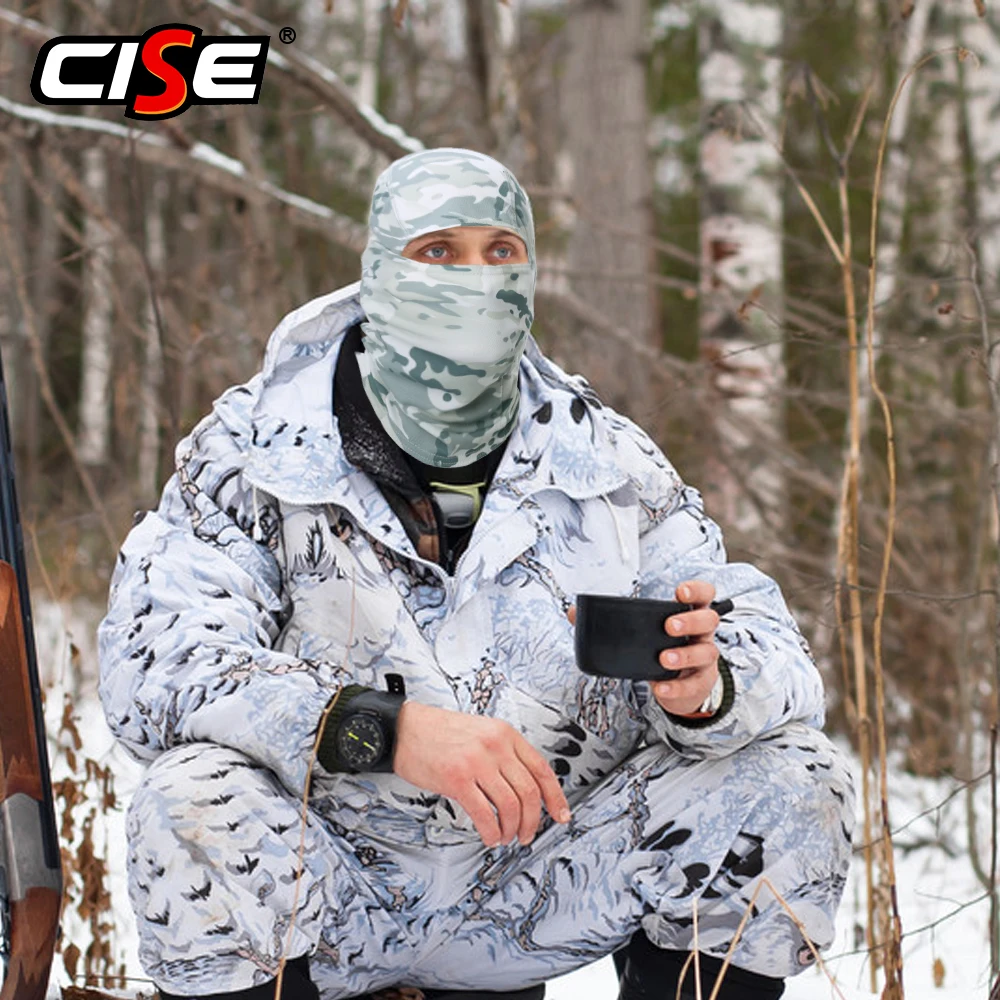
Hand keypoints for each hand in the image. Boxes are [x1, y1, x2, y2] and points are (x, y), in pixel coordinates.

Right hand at [392, 701, 571, 847]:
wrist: (405, 729)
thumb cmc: (439, 732)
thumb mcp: (481, 731)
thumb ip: (503, 753)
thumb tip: (524, 786)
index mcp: (505, 734)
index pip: (542, 769)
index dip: (556, 797)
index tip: (561, 815)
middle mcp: (495, 746)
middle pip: (530, 791)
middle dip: (533, 821)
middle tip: (527, 834)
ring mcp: (477, 762)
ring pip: (511, 806)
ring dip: (512, 829)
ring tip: (505, 837)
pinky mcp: (457, 779)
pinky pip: (484, 814)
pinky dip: (492, 832)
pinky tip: (490, 837)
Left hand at [566, 579, 720, 715]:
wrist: (679, 685)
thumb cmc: (663, 648)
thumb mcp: (644, 632)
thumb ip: (610, 621)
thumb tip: (575, 612)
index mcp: (688, 614)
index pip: (703, 595)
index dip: (696, 590)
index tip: (680, 592)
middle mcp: (701, 634)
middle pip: (708, 621)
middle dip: (690, 621)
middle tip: (669, 626)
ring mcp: (703, 658)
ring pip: (706, 652)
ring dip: (684, 655)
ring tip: (663, 658)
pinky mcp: (699, 682)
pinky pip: (693, 684)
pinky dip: (676, 686)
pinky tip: (660, 687)